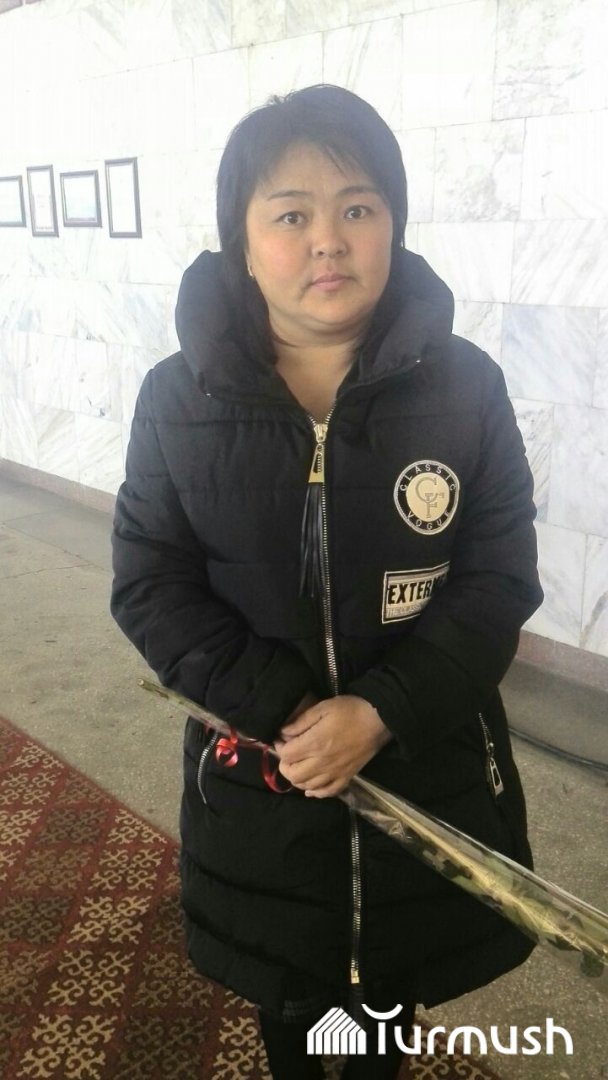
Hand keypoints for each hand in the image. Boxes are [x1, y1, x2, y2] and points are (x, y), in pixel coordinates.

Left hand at [273, 694, 390, 798]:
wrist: (379, 720)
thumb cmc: (350, 710)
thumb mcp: (323, 707)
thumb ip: (301, 721)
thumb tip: (283, 732)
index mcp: (315, 743)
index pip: (286, 755)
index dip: (279, 746)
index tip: (283, 738)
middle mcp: (322, 762)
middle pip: (293, 775)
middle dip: (285, 765)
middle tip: (289, 753)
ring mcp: (335, 772)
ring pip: (307, 786)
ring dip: (298, 778)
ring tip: (299, 766)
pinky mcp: (347, 777)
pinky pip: (328, 792)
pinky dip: (316, 792)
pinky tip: (311, 788)